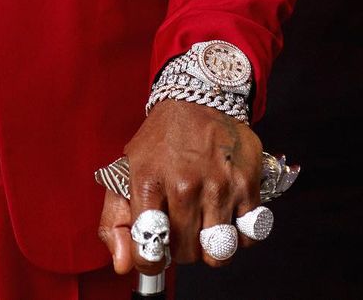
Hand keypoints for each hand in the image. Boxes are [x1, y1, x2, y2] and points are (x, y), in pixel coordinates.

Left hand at [96, 100, 263, 275]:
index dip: (151, 260)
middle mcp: (184, 184)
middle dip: (182, 248)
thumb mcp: (127, 170)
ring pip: (218, 252)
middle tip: (180, 226)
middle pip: (187, 254)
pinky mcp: (246, 184)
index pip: (149, 247)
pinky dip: (238, 234)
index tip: (154, 253)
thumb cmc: (161, 140)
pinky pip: (247, 237)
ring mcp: (218, 185)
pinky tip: (226, 213)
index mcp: (148, 181)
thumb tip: (121, 264)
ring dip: (210, 245)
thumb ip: (116, 220)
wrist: (196, 98)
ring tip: (204, 224)